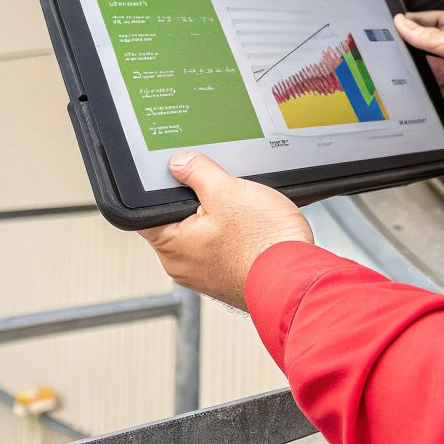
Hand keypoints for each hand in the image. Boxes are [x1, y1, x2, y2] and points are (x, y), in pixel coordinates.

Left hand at [138, 151, 312, 309]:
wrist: (298, 279)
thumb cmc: (263, 242)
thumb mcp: (227, 190)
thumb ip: (197, 171)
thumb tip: (178, 163)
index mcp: (171, 246)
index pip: (146, 211)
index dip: (164, 189)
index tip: (181, 179)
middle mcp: (181, 267)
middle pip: (178, 221)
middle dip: (198, 204)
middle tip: (223, 196)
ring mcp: (204, 277)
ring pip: (202, 236)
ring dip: (219, 222)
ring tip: (244, 217)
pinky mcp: (225, 281)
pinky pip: (220, 251)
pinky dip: (233, 239)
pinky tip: (252, 233)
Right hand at [394, 11, 443, 154]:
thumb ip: (427, 35)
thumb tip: (403, 24)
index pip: (427, 22)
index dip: (411, 22)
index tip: (394, 22)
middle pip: (420, 44)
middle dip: (408, 45)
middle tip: (393, 42)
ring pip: (419, 66)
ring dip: (412, 65)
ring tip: (404, 62)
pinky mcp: (443, 93)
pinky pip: (422, 87)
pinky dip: (415, 84)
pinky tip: (413, 80)